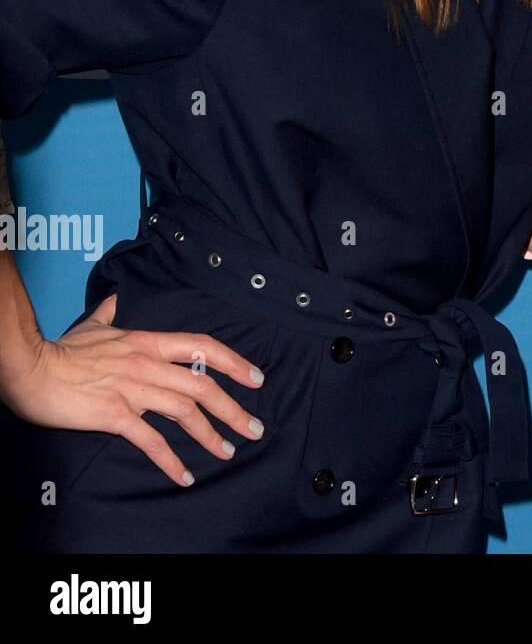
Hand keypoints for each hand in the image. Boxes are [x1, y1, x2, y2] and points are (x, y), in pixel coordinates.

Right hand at [0, 293, 266, 486]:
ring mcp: (132, 390)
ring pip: (184, 412)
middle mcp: (147, 364)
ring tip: (229, 451)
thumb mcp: (93, 326)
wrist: (31, 369)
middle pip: (202, 385)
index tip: (256, 378)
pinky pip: (150, 440)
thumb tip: (117, 300)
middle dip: (233, 409)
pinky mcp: (114, 415)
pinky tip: (184, 475)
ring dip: (211, 435)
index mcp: (148, 342)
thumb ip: (111, 314)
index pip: (202, 347)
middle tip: (255, 428)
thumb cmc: (61, 350)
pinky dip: (170, 459)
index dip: (233, 362)